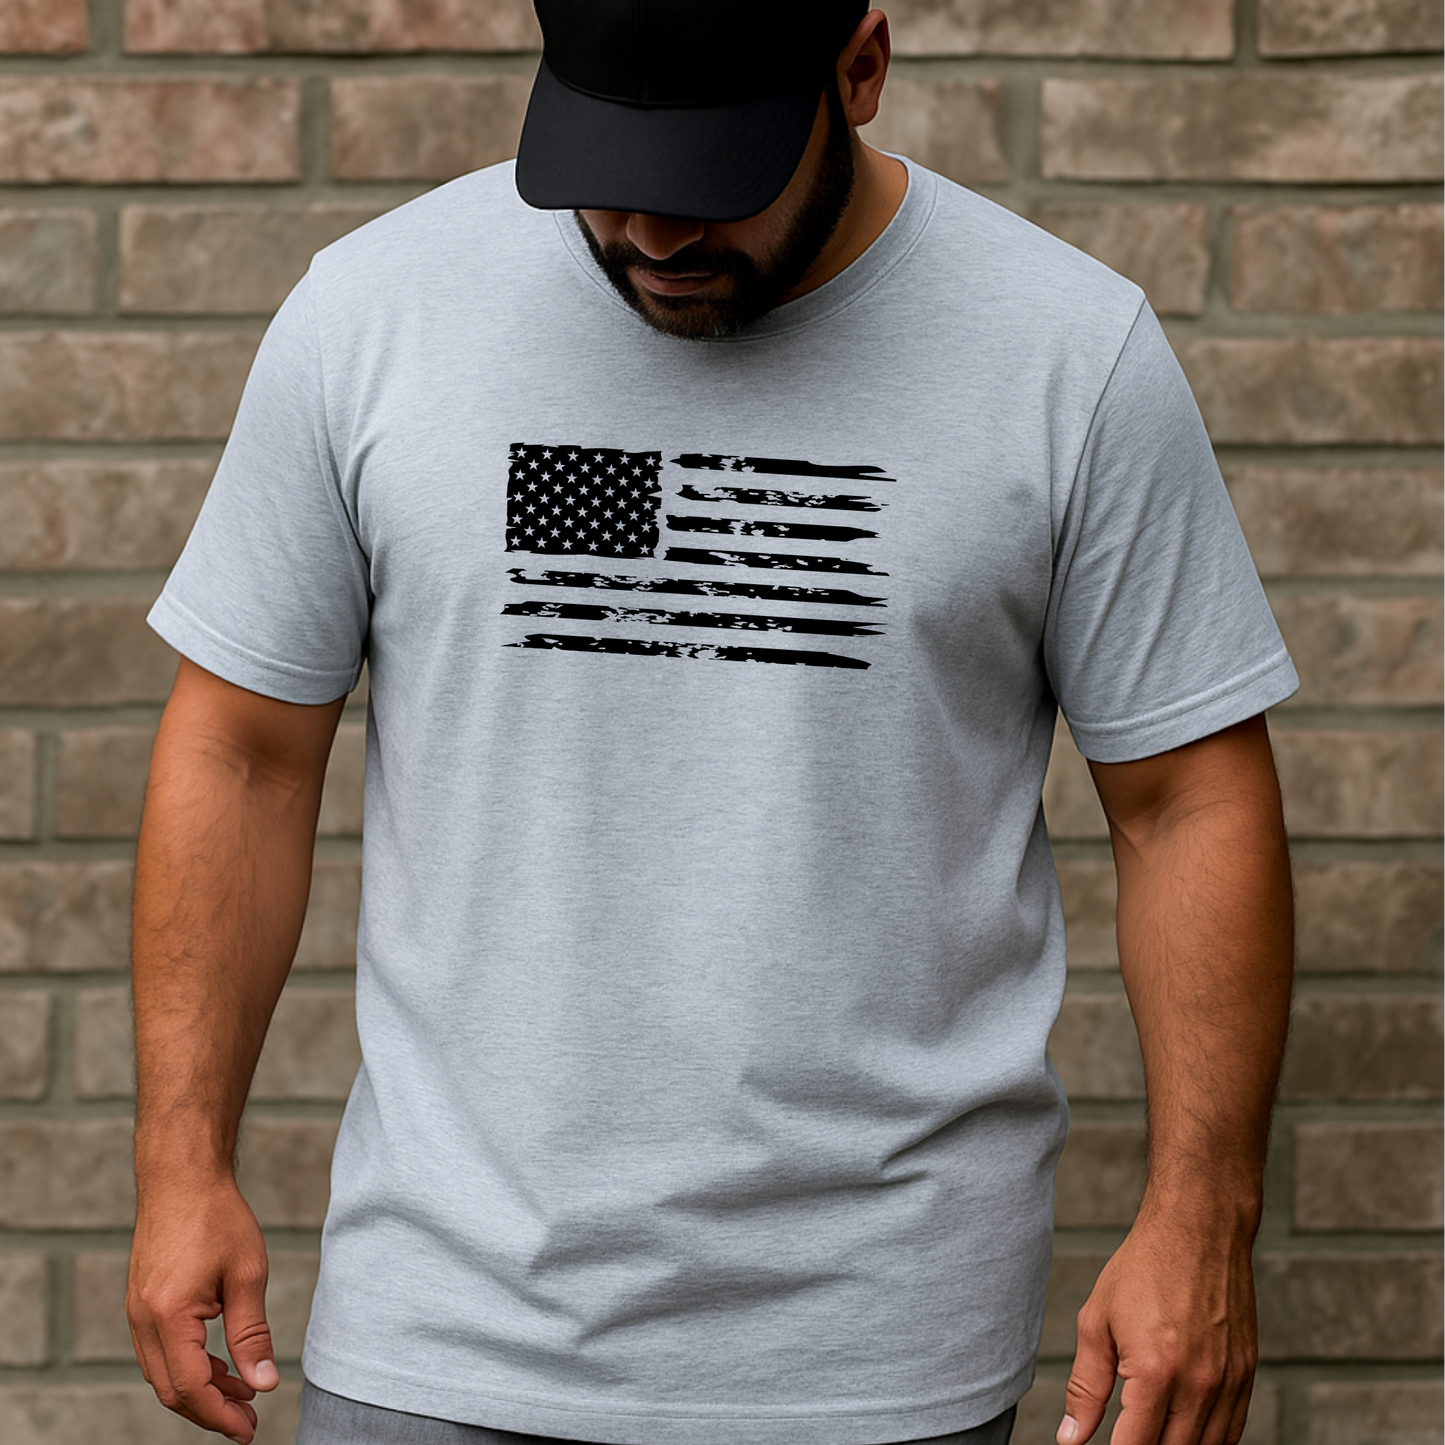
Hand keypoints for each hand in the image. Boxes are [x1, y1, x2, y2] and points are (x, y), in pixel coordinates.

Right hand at [127, 1178, 278, 1442]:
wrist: (181, 1176)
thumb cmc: (217, 1217)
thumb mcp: (247, 1274)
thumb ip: (252, 1333)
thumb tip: (264, 1382)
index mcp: (168, 1316)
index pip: (191, 1387)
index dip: (221, 1415)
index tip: (249, 1430)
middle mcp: (143, 1321)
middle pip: (172, 1390)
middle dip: (210, 1411)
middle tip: (249, 1419)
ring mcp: (137, 1313)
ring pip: (164, 1374)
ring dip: (201, 1389)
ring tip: (243, 1391)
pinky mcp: (141, 1304)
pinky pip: (160, 1352)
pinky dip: (189, 1366)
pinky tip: (221, 1363)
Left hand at [1056, 1208, 1257, 1444]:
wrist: (1198, 1229)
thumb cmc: (1142, 1269)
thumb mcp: (1097, 1321)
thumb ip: (1085, 1386)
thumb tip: (1071, 1438)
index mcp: (1155, 1371)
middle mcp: (1198, 1384)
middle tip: (1126, 1433)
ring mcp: (1228, 1382)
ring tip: (1150, 1432)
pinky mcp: (1247, 1375)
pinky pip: (1232, 1432)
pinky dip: (1208, 1441)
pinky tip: (1184, 1431)